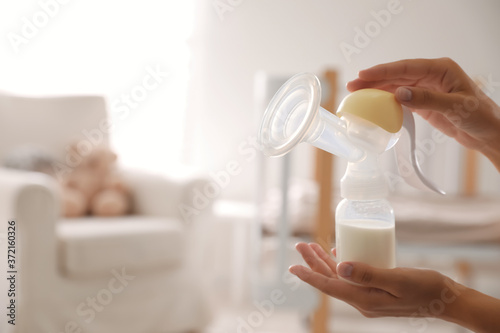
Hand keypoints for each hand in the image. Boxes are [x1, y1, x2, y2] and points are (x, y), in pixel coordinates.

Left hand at [289, 243, 463, 318]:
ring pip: (339, 278)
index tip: (292, 267)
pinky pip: (352, 277)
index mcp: (364, 300)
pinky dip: (341, 264)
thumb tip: (339, 267)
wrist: (446, 299)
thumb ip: (369, 274)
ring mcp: (369, 296)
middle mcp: (363, 300)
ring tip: (311, 247)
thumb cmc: (426, 288)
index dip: (309, 275)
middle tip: (300, 245)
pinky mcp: (376, 290)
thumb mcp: (397, 280)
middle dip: (313, 263)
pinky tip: (337, 253)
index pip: (330, 286)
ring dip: (324, 262)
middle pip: (331, 280)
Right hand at [347, 58, 499, 169]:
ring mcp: (426, 88)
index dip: (383, 71)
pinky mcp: (423, 102)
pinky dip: (386, 101)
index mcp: (441, 69)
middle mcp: (431, 75)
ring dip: (377, 90)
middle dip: (374, 80)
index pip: (406, 67)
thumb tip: (399, 94)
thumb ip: (427, 100)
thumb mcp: (455, 108)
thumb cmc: (480, 117)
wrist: (488, 133)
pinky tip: (373, 104)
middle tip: (352, 86)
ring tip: (357, 94)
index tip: (363, 75)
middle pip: (397, 75)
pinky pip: (400, 98)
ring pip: (396, 86)